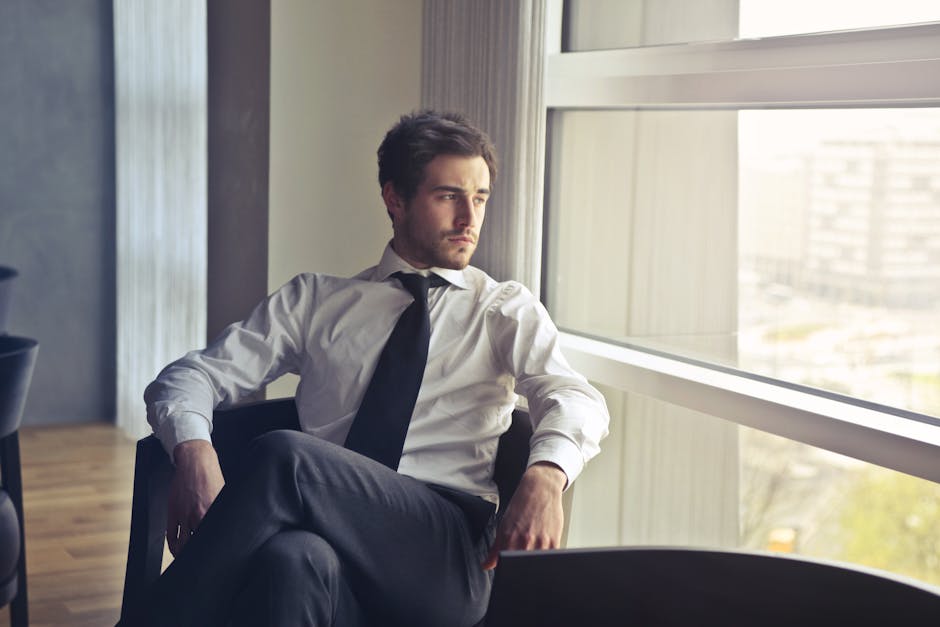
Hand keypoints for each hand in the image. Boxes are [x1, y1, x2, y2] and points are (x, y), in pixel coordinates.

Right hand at [166, 439, 224, 555]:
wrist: (195, 461)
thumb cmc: (212, 478)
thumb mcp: (223, 495)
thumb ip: (224, 512)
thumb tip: (232, 527)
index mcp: (214, 512)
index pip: (215, 538)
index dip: (216, 552)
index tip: (219, 561)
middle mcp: (200, 515)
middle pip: (199, 545)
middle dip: (201, 557)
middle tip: (205, 566)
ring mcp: (184, 515)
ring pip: (183, 545)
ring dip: (185, 556)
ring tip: (189, 562)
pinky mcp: (173, 512)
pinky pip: (171, 536)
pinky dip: (173, 547)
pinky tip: (178, 551)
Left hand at [482, 462, 566, 569]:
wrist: (540, 488)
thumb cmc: (522, 505)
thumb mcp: (504, 525)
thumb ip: (495, 548)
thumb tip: (486, 565)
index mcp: (510, 538)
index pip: (506, 566)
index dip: (507, 573)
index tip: (509, 574)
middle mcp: (525, 541)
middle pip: (523, 568)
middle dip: (522, 571)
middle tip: (522, 566)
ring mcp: (541, 542)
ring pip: (538, 566)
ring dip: (535, 565)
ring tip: (533, 554)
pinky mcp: (555, 541)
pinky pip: (551, 559)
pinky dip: (547, 560)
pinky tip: (543, 552)